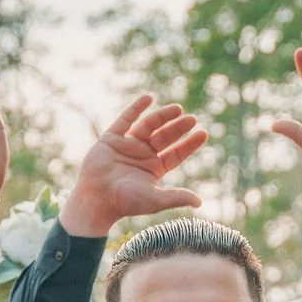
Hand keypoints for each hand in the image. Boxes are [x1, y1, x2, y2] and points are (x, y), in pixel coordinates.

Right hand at [58, 94, 208, 237]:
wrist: (97, 199)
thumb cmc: (125, 203)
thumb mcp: (154, 200)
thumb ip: (176, 197)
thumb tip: (200, 202)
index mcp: (154, 169)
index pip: (176, 154)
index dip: (190, 144)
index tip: (203, 133)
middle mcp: (143, 155)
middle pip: (165, 137)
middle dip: (179, 127)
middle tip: (192, 119)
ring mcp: (127, 145)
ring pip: (149, 126)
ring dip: (162, 116)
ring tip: (178, 109)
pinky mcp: (111, 139)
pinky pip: (125, 119)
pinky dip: (136, 108)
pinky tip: (149, 98)